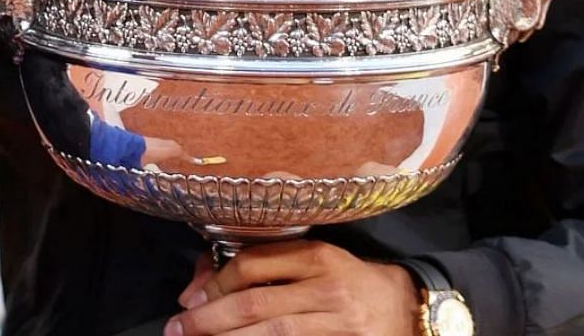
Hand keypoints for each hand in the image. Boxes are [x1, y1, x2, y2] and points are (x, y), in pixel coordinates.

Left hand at [167, 241, 417, 335]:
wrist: (406, 308)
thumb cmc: (350, 280)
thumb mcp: (314, 260)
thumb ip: (266, 264)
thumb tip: (201, 281)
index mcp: (316, 256)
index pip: (253, 265)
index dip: (215, 282)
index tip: (189, 298)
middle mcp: (327, 287)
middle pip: (256, 304)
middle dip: (209, 318)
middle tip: (178, 328)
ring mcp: (337, 322)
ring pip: (272, 333)